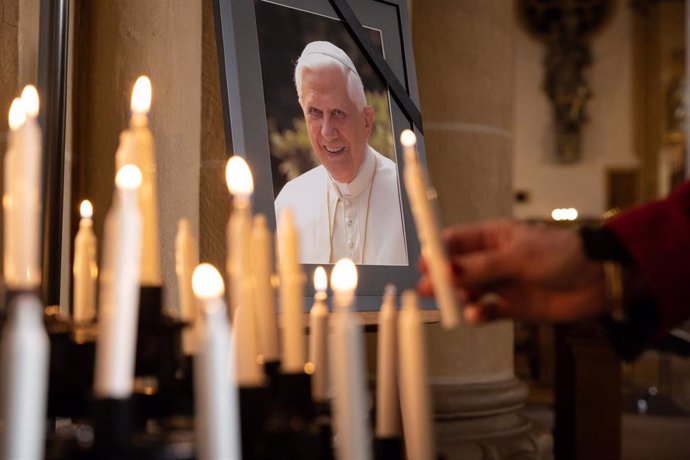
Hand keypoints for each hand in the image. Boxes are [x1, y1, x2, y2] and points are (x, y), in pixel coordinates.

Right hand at [417, 220, 608, 323]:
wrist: (599, 281)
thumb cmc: (561, 256)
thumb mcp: (518, 257)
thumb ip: (481, 266)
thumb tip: (446, 270)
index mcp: (494, 237)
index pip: (456, 241)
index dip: (438, 251)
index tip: (423, 263)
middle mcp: (494, 259)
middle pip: (458, 268)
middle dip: (442, 278)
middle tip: (426, 289)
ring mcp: (502, 283)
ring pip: (469, 290)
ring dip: (460, 296)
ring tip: (458, 303)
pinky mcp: (513, 307)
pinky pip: (487, 311)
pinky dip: (479, 314)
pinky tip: (477, 315)